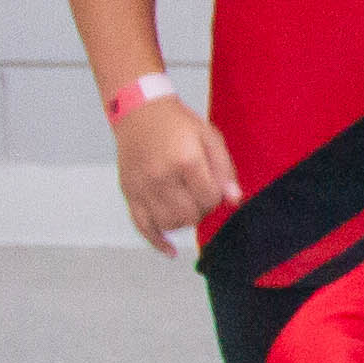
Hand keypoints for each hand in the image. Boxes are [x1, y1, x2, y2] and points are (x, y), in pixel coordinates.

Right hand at [112, 90, 239, 251]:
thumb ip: (225, 170)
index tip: (213, 185)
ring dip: (183, 221)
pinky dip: (156, 241)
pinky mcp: (128, 192)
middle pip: (190, 215)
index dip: (217, 196)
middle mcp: (160, 176)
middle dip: (202, 210)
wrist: (139, 112)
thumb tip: (235, 201)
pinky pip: (141, 225)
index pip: (210, 199)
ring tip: (185, 204)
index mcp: (185, 161)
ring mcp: (141, 186)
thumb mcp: (210, 138)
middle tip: (200, 194)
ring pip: (169, 224)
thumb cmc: (178, 124)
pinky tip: (170, 250)